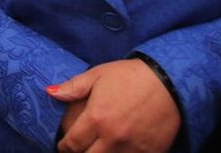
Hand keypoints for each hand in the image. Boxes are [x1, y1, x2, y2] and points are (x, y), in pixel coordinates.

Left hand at [50, 59, 179, 152]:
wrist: (169, 81)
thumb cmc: (131, 76)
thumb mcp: (98, 75)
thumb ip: (73, 87)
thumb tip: (50, 93)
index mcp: (96, 118)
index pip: (72, 144)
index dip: (64, 147)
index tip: (64, 146)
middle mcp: (112, 137)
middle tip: (79, 149)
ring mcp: (132, 148)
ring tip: (99, 148)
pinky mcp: (150, 152)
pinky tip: (120, 149)